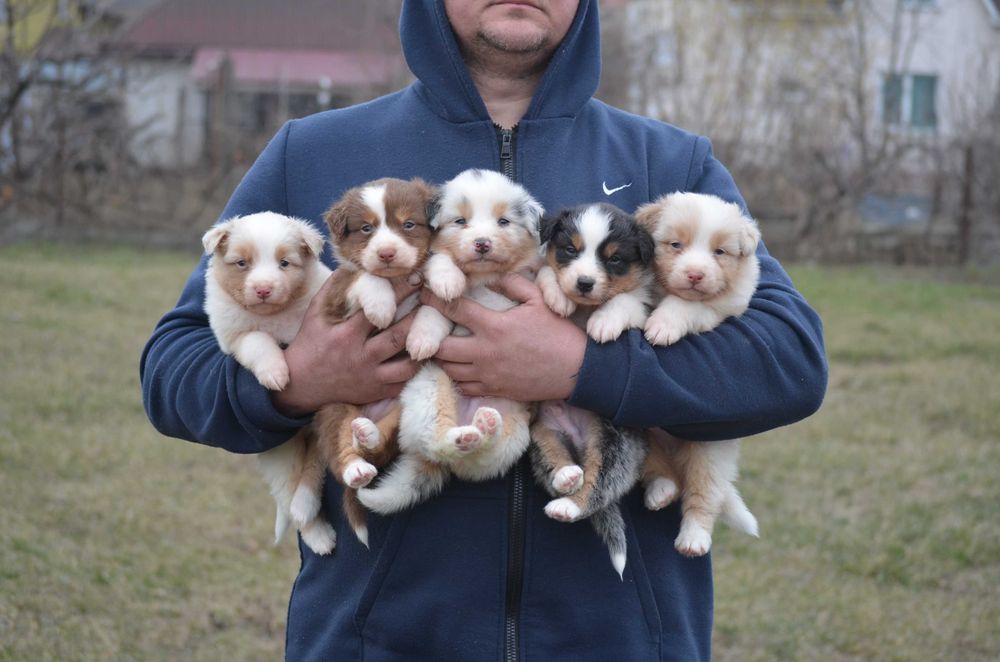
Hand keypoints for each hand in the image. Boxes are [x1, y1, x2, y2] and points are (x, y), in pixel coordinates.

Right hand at [271, 274, 420, 415]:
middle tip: (435, 303)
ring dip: (424, 347)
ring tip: (438, 331)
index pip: (379, 311)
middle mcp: (362, 357)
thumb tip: (350, 266)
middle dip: (419, 318)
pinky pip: (404, 384)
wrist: (300, 386)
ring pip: (408, 365)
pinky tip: (428, 357)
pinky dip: (418, 371)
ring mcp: (371, 377)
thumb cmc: (309, 345)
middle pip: (399, 337)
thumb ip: (331, 289)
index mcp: (347, 335)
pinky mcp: (376, 392)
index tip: (415, 279)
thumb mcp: (314, 315)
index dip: (400, 294)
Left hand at [422, 273, 586, 401]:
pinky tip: (462, 367)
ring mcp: (488, 374)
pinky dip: (458, 377)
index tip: (425, 292)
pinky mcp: (494, 390)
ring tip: (444, 347)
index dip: (434, 300)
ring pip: (449, 369)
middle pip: (441, 347)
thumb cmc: (558, 333)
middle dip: (431, 336)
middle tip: (429, 328)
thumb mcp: (538, 300)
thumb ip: (512, 283)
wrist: (575, 370)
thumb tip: (490, 274)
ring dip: (443, 358)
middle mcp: (484, 352)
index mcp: (494, 326)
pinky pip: (464, 387)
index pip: (453, 310)